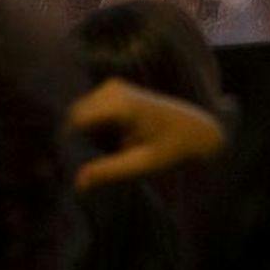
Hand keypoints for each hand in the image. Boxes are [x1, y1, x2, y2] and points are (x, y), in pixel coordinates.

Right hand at [70, 78, 226, 191]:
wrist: (197, 130)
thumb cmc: (172, 150)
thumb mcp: (142, 165)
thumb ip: (109, 172)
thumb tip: (77, 183)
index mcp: (122, 105)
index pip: (76, 123)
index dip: (72, 145)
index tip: (89, 164)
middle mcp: (114, 89)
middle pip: (76, 120)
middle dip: (84, 141)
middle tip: (116, 154)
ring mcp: (112, 85)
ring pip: (80, 117)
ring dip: (93, 136)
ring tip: (124, 145)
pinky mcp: (112, 88)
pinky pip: (89, 113)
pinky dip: (98, 129)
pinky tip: (123, 136)